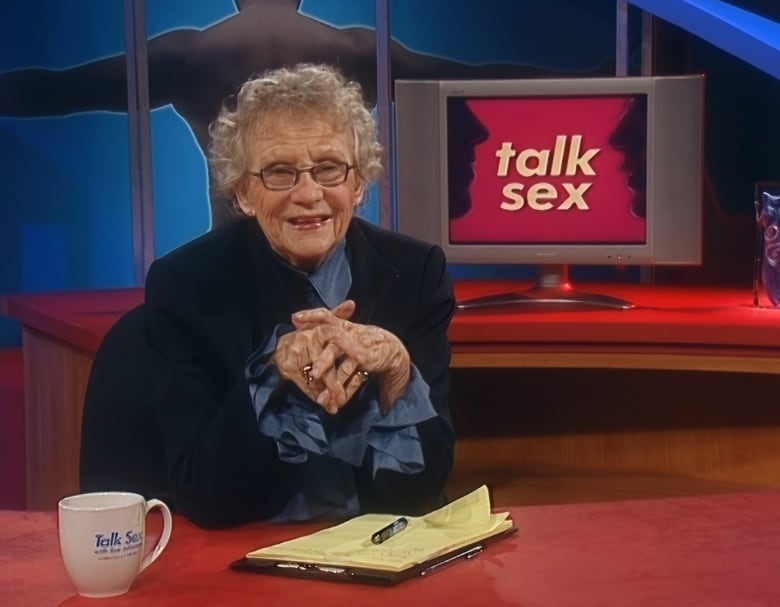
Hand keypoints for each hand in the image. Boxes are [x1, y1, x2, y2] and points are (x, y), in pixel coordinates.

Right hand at [273, 301, 355, 408]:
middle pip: (325, 364)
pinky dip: (317, 395)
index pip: (336, 336)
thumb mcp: (323, 324)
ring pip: (317, 378)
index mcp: (318, 328)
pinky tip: (327, 404)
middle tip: (345, 396)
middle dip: (335, 382)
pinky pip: (307, 385)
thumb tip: (352, 304)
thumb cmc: (310, 336)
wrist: (283, 347)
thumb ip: (338, 315)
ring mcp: (295, 354)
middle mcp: (305, 339)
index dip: (351, 346)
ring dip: (328, 393)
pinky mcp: (289, 368)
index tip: (364, 358)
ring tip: (337, 404)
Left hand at [291, 303, 410, 413]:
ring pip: (345, 369)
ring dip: (333, 385)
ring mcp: (361, 350)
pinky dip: (346, 392)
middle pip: (335, 347)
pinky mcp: (369, 363)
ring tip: (321, 399)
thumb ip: (321, 324)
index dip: (311, 316)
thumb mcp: (342, 328)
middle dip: (324, 362)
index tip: (295, 319)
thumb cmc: (360, 339)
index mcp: (342, 326)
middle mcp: (351, 335)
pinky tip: (338, 403)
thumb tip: (294, 318)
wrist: (391, 348)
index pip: (325, 316)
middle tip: (313, 374)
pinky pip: (355, 380)